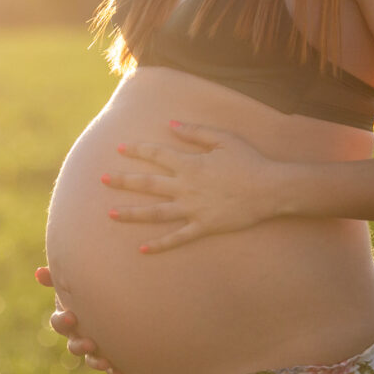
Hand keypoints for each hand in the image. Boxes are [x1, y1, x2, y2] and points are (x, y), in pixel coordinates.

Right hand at [34, 266, 123, 373]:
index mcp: (68, 317)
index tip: (71, 317)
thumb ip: (58, 278)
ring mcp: (94, 347)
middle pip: (73, 345)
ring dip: (95, 362)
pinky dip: (113, 369)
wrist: (120, 302)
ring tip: (105, 362)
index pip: (59, 323)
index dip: (62, 322)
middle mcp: (78, 335)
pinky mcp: (110, 355)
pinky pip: (110, 366)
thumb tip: (39, 273)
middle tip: (89, 343)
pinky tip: (120, 371)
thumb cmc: (91, 286)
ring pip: (90, 359)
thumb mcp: (75, 282)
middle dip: (79, 346)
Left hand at [103, 120, 281, 252]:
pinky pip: (177, 238)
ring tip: (111, 214)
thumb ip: (195, 132)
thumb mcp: (224, 138)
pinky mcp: (203, 226)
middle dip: (122, 180)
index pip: (155, 154)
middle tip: (101, 179)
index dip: (136, 150)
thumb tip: (171, 124)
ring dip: (131, 213)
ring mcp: (192, 209)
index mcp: (189, 164)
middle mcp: (185, 187)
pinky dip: (159, 245)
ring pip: (155, 212)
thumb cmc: (249, 160)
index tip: (118, 148)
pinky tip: (142, 249)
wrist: (271, 189)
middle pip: (147, 183)